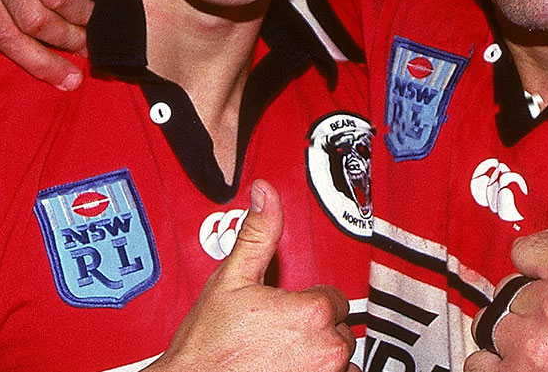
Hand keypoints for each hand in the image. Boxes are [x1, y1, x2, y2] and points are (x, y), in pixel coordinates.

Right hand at [148, 180, 359, 371]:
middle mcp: (328, 347)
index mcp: (312, 312)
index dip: (304, 300)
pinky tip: (288, 370)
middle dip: (312, 327)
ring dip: (318, 353)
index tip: (281, 311)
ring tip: (280, 354)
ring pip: (340, 356)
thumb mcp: (230, 281)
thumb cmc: (207, 347)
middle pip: (338, 326)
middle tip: (275, 333)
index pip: (331, 296)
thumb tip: (266, 194)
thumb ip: (258, 235)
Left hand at [466, 224, 547, 371]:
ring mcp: (535, 346)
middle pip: (508, 290)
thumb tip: (543, 238)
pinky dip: (498, 364)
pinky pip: (480, 362)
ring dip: (514, 334)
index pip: (523, 250)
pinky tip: (529, 364)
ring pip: (493, 324)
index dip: (538, 268)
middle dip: (529, 304)